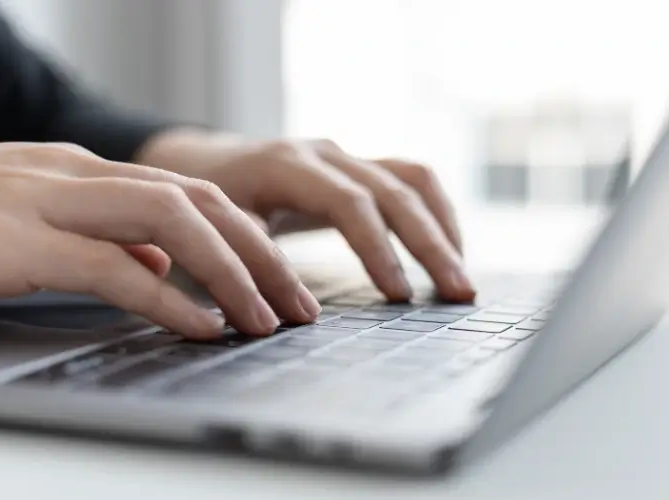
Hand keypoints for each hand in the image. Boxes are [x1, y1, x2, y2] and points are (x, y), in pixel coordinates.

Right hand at [0, 143, 320, 338]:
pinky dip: (168, 297)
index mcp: (84, 172)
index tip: (278, 280)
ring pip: (172, 223)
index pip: (190, 195)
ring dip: (231, 272)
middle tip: (298, 304)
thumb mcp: (33, 226)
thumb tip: (157, 269)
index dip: (246, 238)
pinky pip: (113, 266)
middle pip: (200, 203)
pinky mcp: (19, 242)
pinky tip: (202, 326)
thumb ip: (100, 241)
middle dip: (261, 254)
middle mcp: (79, 177)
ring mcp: (50, 203)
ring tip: (268, 319)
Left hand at [138, 131, 474, 301]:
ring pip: (413, 180)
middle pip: (396, 191)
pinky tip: (445, 251)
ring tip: (461, 277)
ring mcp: (346, 157)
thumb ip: (247, 260)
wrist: (207, 164)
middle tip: (460, 293)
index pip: (350, 202)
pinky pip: (410, 182)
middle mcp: (325, 154)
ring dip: (443, 227)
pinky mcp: (358, 169)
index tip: (400, 297)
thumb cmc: (207, 202)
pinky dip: (434, 214)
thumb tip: (294, 314)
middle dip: (431, 243)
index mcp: (287, 165)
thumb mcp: (214, 228)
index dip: (378, 249)